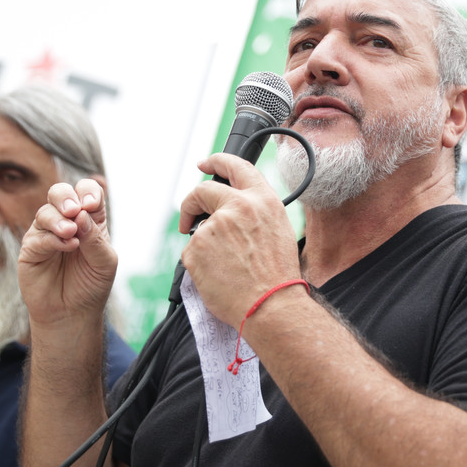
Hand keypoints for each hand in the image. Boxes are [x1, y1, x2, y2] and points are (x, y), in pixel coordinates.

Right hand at [18, 180, 116, 332]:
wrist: (73, 313)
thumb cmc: (91, 285)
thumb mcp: (104, 262)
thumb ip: (95, 238)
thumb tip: (81, 214)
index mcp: (88, 219)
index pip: (87, 193)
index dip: (88, 193)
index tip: (91, 205)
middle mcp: (66, 221)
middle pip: (60, 193)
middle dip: (66, 197)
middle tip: (74, 210)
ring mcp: (46, 233)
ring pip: (46, 212)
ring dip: (59, 220)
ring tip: (70, 233)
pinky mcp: (31, 249)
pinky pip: (38, 236)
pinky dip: (53, 239)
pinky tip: (67, 245)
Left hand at [178, 153, 301, 326]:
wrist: (271, 305)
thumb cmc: (278, 277)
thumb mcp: (278, 230)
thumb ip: (254, 213)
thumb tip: (231, 212)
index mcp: (262, 200)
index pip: (235, 166)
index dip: (216, 161)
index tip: (205, 164)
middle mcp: (238, 206)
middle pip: (202, 190)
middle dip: (191, 203)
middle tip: (189, 219)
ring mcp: (214, 226)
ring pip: (198, 231)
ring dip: (204, 247)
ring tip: (225, 269)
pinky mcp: (196, 248)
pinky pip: (190, 254)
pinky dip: (199, 266)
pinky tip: (217, 277)